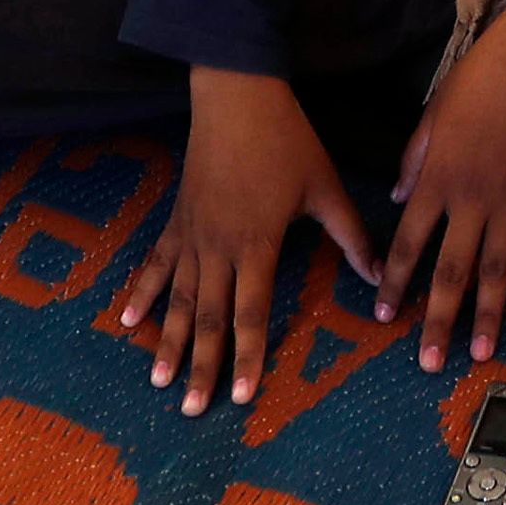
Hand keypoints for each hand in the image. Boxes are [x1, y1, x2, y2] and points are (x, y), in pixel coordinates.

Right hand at [114, 69, 369, 413]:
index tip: (240, 396)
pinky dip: (142, 292)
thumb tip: (378, 278)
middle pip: (207, 318)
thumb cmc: (286, 140)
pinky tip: (127, 320)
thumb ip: (350, 237)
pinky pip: (156, 263)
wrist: (236, 95)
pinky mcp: (176, 218)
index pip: (249, 312)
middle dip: (200, 366)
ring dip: (168, 341)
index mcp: (256, 244)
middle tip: (192, 409)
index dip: (245, 356)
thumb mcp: (325, 188)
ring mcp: (191, 234)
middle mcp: (218, 248)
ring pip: (177, 299)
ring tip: (159, 381)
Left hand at [381, 0, 505, 370]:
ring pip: (496, 270)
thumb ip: (413, 162)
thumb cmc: (479, 78)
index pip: (406, 244)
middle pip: (450, 272)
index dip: (393, 283)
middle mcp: (471, 199)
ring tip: (479, 353)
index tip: (383, 316)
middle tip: (428, 362)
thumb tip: (399, 199)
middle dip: (437, 320)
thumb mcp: (431, 115)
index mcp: (436, 179)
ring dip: (487, 316)